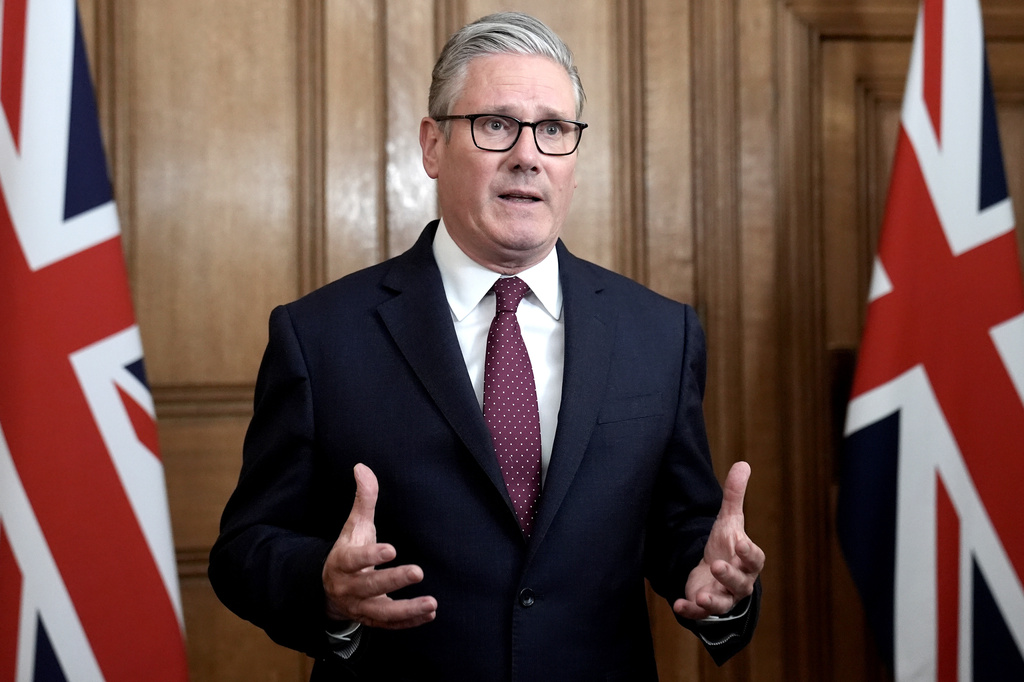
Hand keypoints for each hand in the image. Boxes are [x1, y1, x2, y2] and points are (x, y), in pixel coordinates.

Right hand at [322, 464, 436, 628]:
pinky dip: (410, 622)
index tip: (392, 548)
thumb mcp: (354, 526)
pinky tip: (430, 614)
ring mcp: (360, 607)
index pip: (354, 559)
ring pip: (382, 613)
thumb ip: (362, 499)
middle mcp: (349, 587)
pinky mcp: (372, 620)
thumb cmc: (348, 550)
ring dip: (407, 609)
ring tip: (432, 603)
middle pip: (369, 586)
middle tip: (418, 571)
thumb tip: (362, 466)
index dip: (371, 555)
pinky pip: (390, 625)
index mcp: (342, 562)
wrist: (330, 589)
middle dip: (393, 581)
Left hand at [673, 461, 764, 619]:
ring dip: (713, 601)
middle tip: (716, 565)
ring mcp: (723, 595)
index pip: (754, 557)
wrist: (714, 573)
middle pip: (740, 582)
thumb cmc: (727, 545)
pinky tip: (679, 604)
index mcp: (749, 560)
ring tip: (702, 596)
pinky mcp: (706, 605)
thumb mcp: (729, 520)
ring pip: (723, 602)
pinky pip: (700, 614)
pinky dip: (691, 611)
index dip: (748, 551)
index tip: (739, 542)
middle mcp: (740, 581)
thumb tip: (743, 463)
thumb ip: (734, 495)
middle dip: (729, 575)